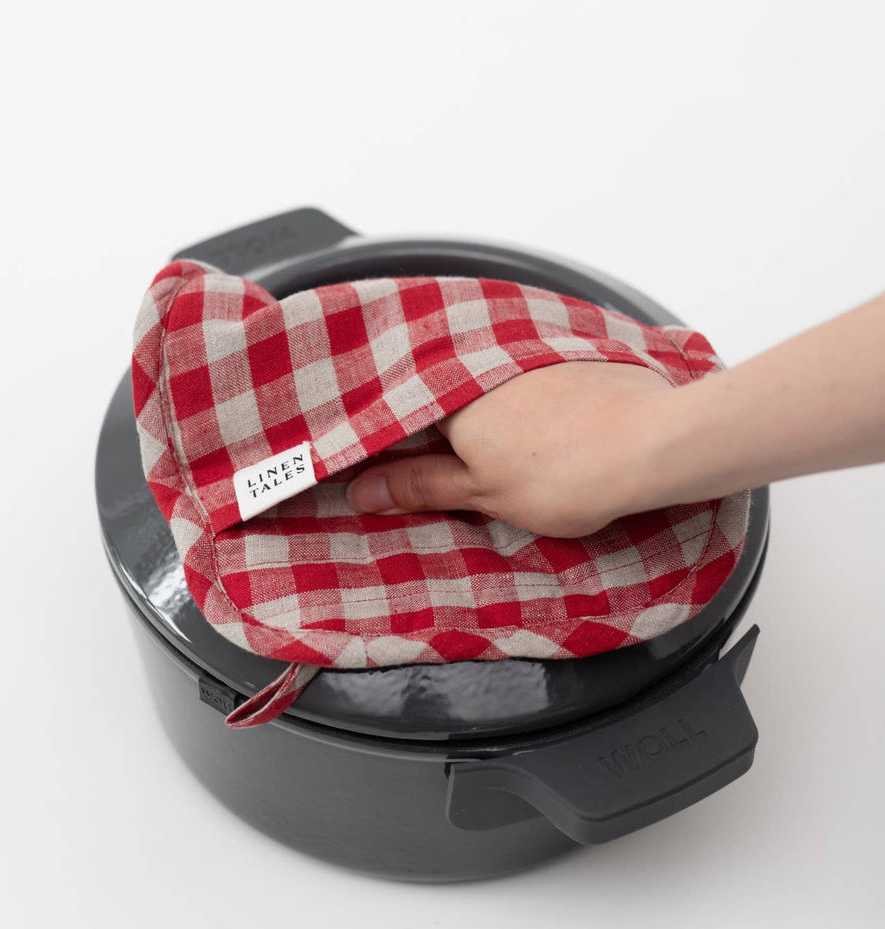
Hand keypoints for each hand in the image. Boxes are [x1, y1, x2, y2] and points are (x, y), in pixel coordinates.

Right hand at [345, 361, 674, 537]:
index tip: (361, 460)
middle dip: (411, 416)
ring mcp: (519, 351)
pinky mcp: (556, 352)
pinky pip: (505, 368)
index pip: (390, 406)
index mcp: (447, 390)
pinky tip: (511, 418)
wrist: (652, 444)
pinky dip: (496, 390)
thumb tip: (361, 492)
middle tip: (404, 455)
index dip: (374, 436)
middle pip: (427, 385)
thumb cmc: (566, 472)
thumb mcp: (480, 491)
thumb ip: (418, 486)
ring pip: (467, 375)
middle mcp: (478, 359)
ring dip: (454, 400)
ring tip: (457, 441)